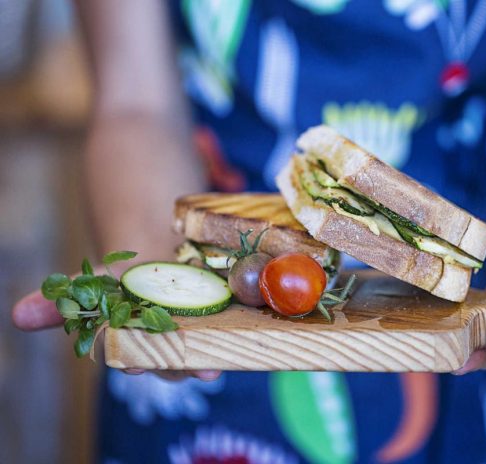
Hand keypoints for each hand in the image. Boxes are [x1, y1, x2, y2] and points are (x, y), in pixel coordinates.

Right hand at [12, 265, 220, 381]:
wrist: (161, 260)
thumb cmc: (123, 283)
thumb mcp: (91, 287)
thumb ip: (59, 304)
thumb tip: (14, 315)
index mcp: (133, 347)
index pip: (130, 361)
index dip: (133, 363)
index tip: (135, 365)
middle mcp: (166, 350)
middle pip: (172, 364)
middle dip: (179, 366)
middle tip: (191, 369)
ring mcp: (198, 337)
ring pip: (203, 354)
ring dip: (210, 358)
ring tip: (215, 364)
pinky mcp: (224, 318)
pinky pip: (232, 328)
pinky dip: (237, 328)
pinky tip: (243, 326)